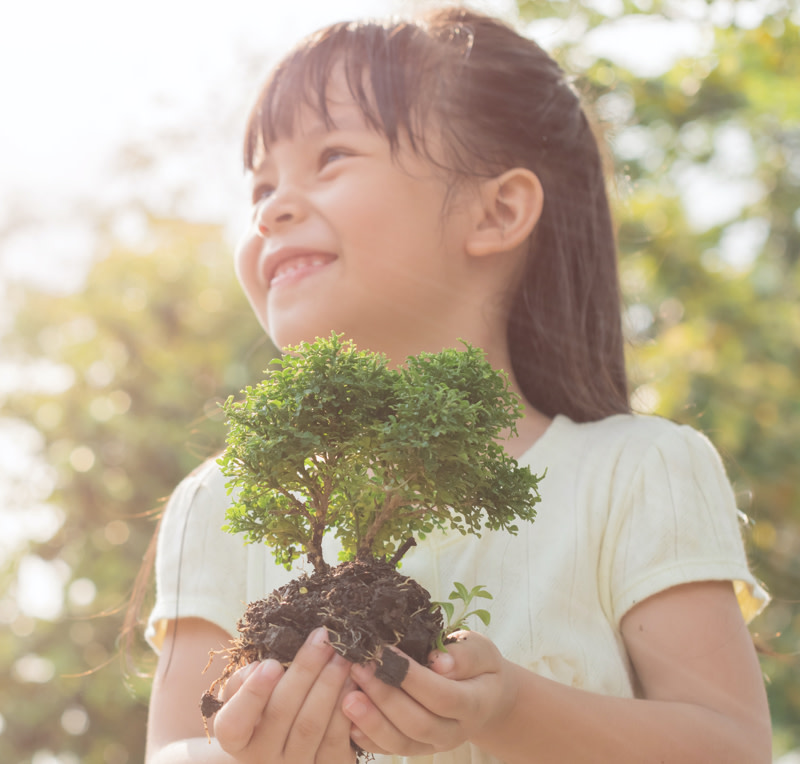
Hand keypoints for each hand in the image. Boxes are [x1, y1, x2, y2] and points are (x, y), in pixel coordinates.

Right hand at [214, 627, 355, 763]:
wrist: (288, 749)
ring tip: (342, 654)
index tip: (271, 664)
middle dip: (305, 671)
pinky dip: (345, 705)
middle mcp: (261, 760)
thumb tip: (260, 667)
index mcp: (237, 741)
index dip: (252, 694)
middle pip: (281, 713)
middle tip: (323, 639)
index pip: (233, 724)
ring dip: (330, 683)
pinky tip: (353, 679)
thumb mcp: (243, 697)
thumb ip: (244, 681)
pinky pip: (336, 739)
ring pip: (311, 725)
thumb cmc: (262, 711)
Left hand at [342, 631, 518, 756]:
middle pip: (418, 723)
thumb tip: (439, 663)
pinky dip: (369, 738)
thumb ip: (465, 655)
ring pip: (402, 743)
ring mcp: (435, 745)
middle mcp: (455, 731)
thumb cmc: (480, 666)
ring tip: (347, 696)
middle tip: (359, 668)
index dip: (412, 677)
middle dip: (385, 696)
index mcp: (474, 704)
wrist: (487, 697)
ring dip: (372, 720)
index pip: (442, 696)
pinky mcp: (417, 749)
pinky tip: (348, 721)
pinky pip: (391, 750)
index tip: (385, 651)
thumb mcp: (481, 651)